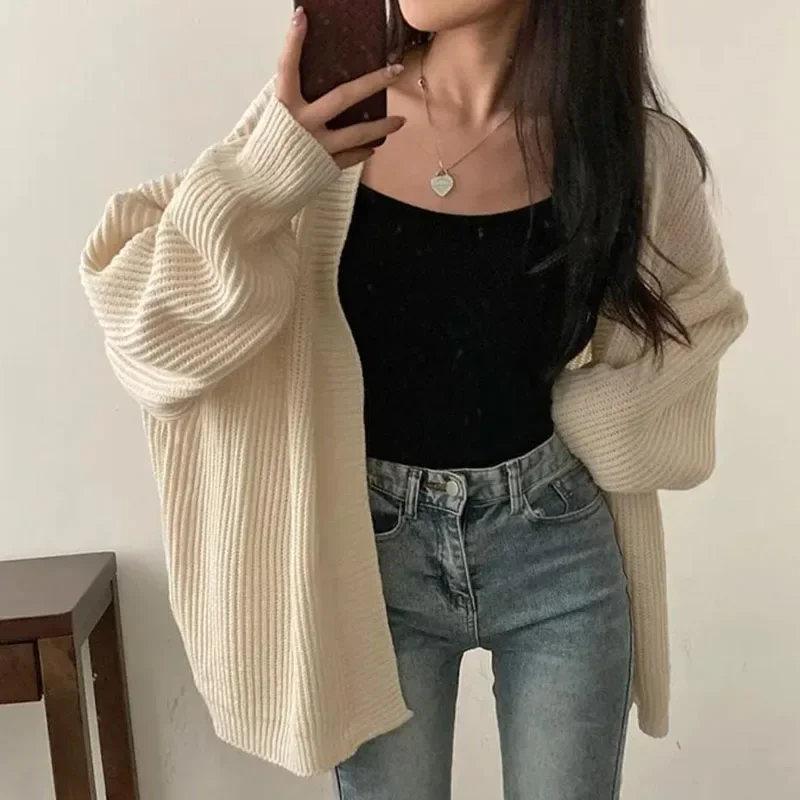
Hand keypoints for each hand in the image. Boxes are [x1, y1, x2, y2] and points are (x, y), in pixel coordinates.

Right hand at [276, 6, 406, 169]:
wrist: (257, 187)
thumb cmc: (265, 152)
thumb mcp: (275, 119)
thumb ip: (293, 102)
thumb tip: (309, 82)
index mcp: (285, 106)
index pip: (287, 67)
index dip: (294, 42)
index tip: (303, 17)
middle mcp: (303, 123)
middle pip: (343, 96)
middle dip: (372, 81)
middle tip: (394, 70)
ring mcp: (317, 146)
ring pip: (358, 133)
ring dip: (382, 126)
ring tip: (400, 121)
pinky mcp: (325, 166)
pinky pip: (351, 157)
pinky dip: (363, 151)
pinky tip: (373, 146)